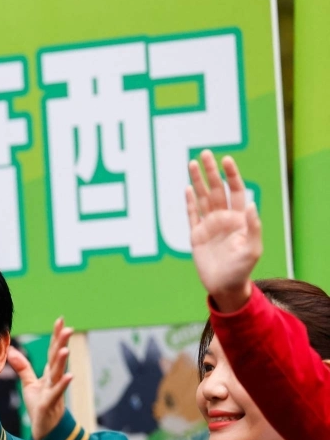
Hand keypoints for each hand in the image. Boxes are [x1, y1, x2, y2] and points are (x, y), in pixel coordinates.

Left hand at [6, 319, 73, 439]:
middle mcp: (54, 379)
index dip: (56, 336)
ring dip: (62, 361)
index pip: (52, 350)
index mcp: (49, 373)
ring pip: (58, 373)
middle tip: (68, 328)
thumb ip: (23, 367)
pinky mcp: (51, 403)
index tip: (60, 319)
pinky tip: (69, 376)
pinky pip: (57, 393)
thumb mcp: (29, 384)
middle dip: (62, 343)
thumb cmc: (40, 406)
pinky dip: (63, 384)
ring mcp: (54, 391)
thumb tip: (11, 350)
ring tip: (66, 349)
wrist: (46, 430)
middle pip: (57, 358)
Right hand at [186, 150, 259, 311]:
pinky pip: (191, 214)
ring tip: (192, 163)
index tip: (226, 159)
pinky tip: (187, 188)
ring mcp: (209, 225)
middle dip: (211, 172)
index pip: (236, 191)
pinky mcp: (196, 235)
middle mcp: (224, 218)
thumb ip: (253, 227)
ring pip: (202, 198)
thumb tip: (252, 205)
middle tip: (204, 153)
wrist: (224, 286)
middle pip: (216, 190)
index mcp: (239, 219)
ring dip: (197, 181)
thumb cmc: (242, 269)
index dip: (232, 175)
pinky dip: (189, 202)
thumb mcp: (252, 249)